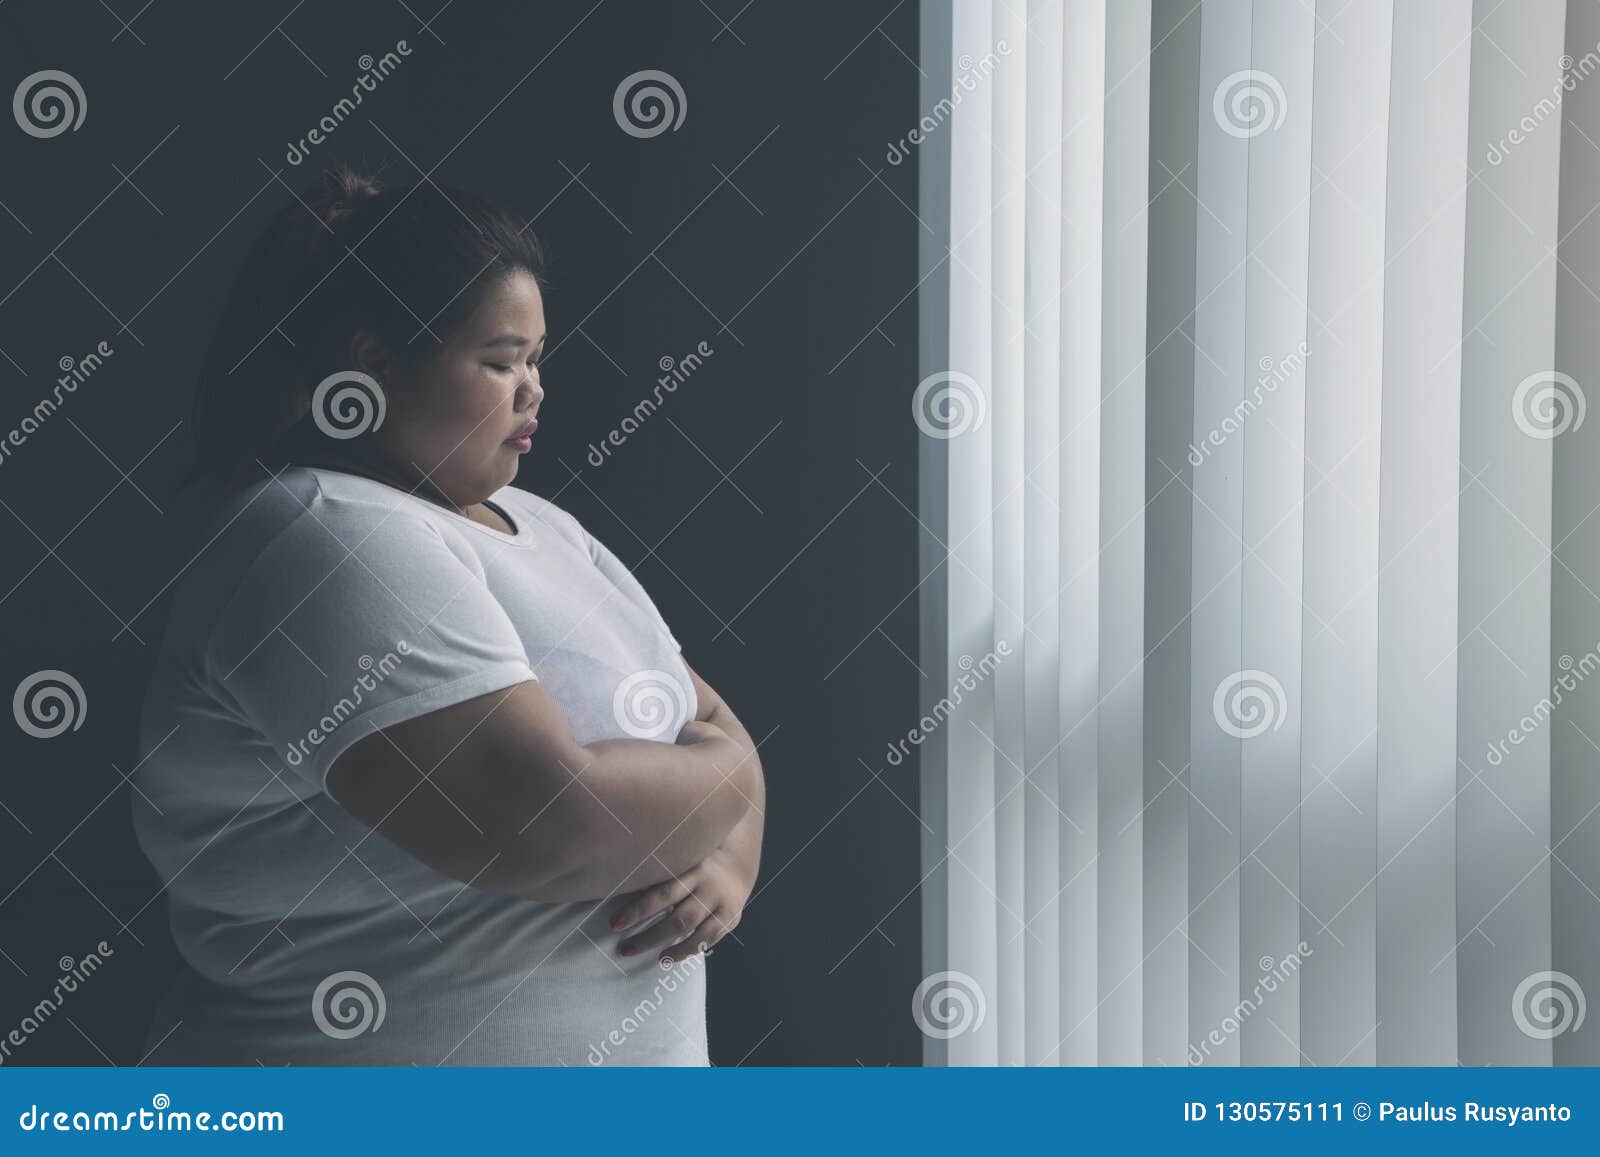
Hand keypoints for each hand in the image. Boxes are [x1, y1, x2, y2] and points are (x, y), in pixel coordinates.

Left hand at [609, 846, 750, 963]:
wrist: (737, 863)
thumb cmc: (695, 862)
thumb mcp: (681, 860)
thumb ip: (659, 875)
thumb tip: (622, 888)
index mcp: (694, 870)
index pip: (663, 894)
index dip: (638, 910)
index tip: (615, 924)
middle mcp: (711, 889)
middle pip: (680, 919)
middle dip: (649, 937)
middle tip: (625, 949)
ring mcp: (723, 907)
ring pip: (697, 935)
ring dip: (671, 951)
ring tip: (651, 957)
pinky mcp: (731, 920)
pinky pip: (708, 941)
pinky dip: (687, 951)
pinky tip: (668, 957)